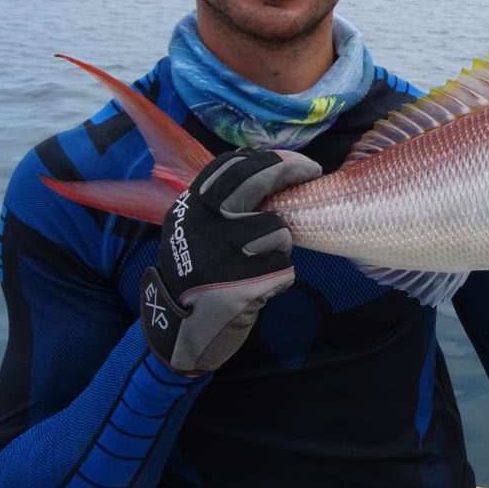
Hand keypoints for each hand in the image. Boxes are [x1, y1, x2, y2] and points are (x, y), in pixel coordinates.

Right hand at [139, 149, 321, 374]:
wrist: (176, 329)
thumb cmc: (198, 271)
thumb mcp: (194, 228)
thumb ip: (222, 202)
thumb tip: (272, 168)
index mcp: (190, 208)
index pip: (231, 166)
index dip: (267, 158)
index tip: (292, 162)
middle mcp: (202, 226)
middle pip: (256, 181)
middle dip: (290, 171)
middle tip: (312, 173)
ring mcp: (220, 256)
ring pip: (278, 231)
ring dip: (280, 245)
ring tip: (262, 260)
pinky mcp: (241, 287)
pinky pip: (283, 270)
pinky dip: (278, 279)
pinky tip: (257, 287)